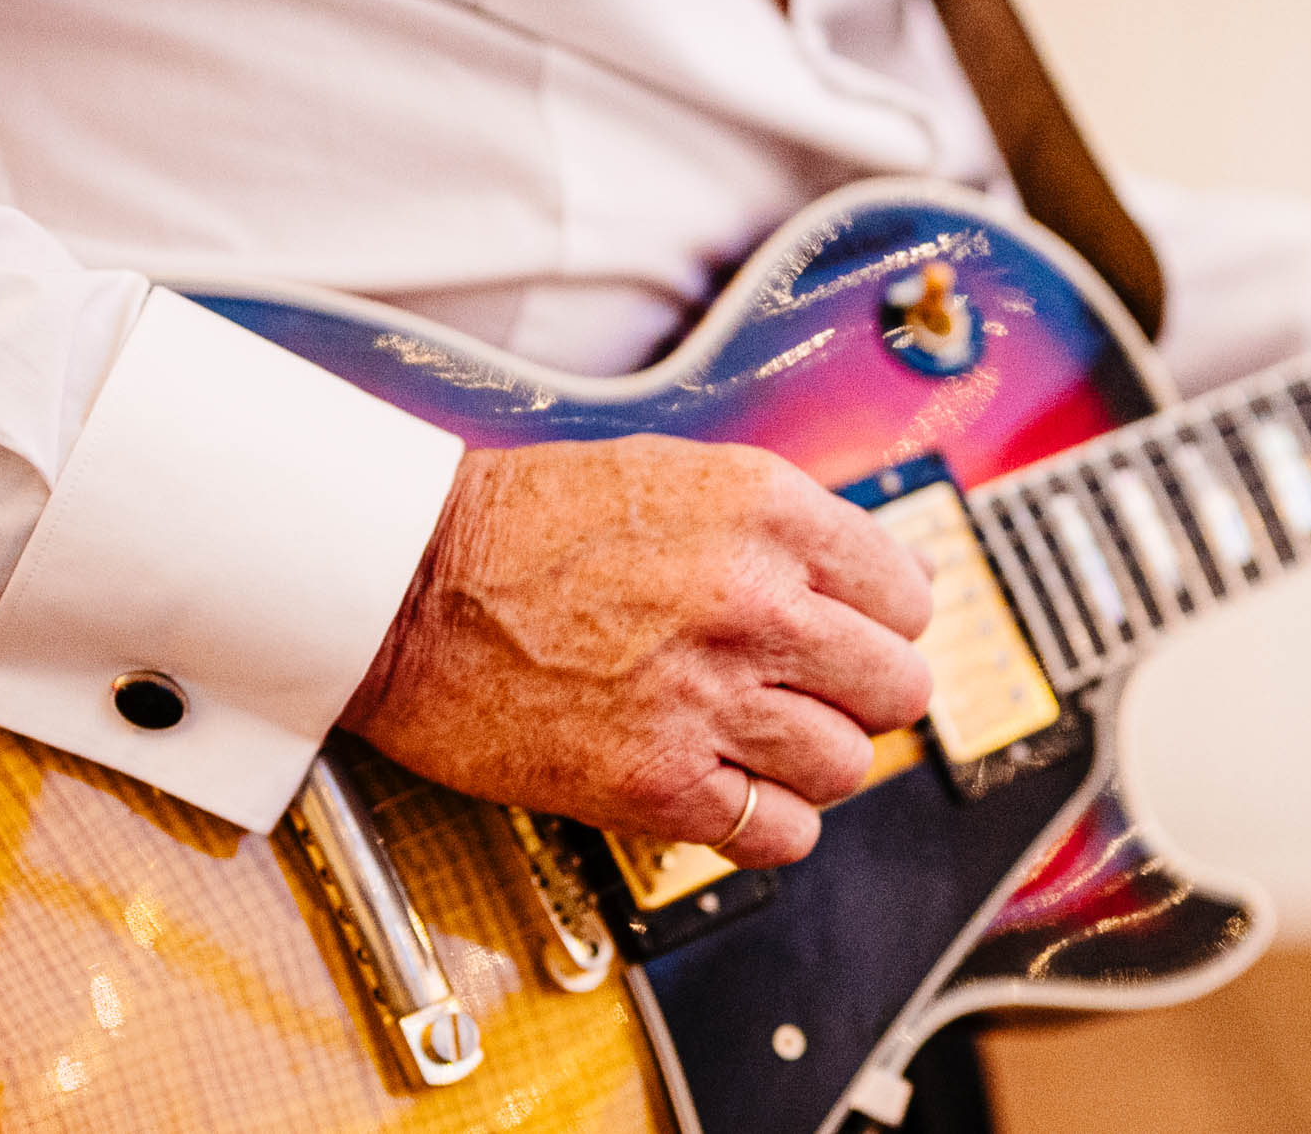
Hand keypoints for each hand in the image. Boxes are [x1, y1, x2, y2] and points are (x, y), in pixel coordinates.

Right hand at [339, 435, 933, 866]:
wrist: (403, 586)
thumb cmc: (524, 527)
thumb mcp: (678, 478)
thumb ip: (784, 527)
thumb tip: (882, 582)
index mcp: (768, 512)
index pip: (907, 591)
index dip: (882, 618)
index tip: (852, 631)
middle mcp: (754, 602)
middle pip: (896, 685)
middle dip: (864, 693)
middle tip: (815, 692)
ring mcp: (710, 696)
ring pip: (848, 764)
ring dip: (814, 760)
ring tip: (762, 741)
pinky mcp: (659, 782)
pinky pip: (780, 833)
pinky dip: (766, 823)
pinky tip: (731, 790)